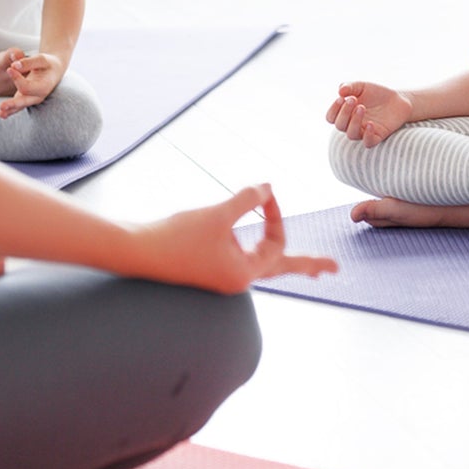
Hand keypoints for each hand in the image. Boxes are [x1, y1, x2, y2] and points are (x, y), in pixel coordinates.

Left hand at [0, 52, 64, 118]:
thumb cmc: (47, 63)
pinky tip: (1, 114)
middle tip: (1, 106)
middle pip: (24, 101)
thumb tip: (14, 65)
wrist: (54, 70)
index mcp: (44, 86)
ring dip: (10, 110)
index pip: (27, 86)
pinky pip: (18, 106)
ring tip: (0, 114)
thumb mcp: (41, 59)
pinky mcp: (26, 99)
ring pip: (20, 106)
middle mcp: (38, 96)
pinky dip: (10, 110)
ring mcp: (32, 99)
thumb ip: (28, 62)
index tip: (10, 68)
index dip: (17, 78)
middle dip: (13, 104)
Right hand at [129, 185, 337, 294]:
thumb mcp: (217, 214)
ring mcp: (222, 277)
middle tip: (332, 268)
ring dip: (277, 256)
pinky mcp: (207, 270)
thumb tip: (268, 188)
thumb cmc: (176, 237)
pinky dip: (253, 252)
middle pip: (280, 268)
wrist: (136, 252)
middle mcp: (237, 280)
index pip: (275, 243)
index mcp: (243, 273)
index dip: (275, 214)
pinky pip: (241, 261)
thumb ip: (246, 201)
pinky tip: (252, 246)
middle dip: (307, 265)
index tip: (263, 193)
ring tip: (306, 266)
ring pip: (260, 265)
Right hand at [325, 81, 412, 146]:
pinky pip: (368, 143)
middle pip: (339, 126)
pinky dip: (367, 135)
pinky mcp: (377, 136)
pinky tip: (370, 124)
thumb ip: (350, 86)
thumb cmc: (376, 93)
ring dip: (354, 122)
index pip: (331, 117)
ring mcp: (364, 131)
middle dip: (344, 112)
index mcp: (345, 113)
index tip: (342, 98)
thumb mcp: (362, 86)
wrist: (398, 99)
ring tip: (362, 108)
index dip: (333, 110)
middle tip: (353, 100)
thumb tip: (340, 91)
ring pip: (351, 135)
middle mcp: (352, 124)